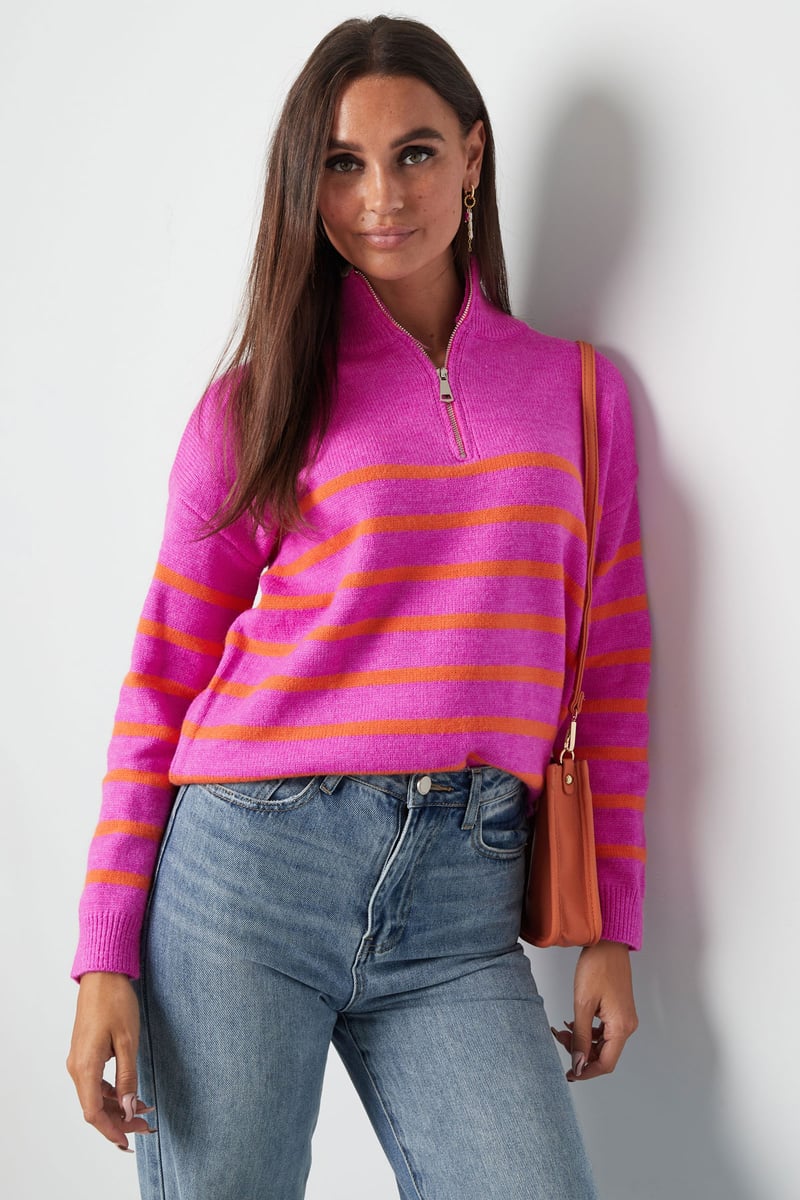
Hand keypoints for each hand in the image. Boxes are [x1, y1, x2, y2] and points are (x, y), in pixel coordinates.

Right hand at [66, 971, 155, 1150]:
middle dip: (119, 1120)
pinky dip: (112, 1092)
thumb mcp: (128, 1041)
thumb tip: (128, 1107)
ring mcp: (78, 1061)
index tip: (129, 1141)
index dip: (111, 1130)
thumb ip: (127, 1077)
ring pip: (94, 1096)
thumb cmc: (115, 1003)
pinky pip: (95, 1082)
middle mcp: (76, 1068)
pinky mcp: (84, 1054)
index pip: (93, 1113)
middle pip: (94, 1108)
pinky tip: (130, 1093)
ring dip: (116, 1107)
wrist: (102, 976)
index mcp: (85, 1067)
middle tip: (145, 1125)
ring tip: (143, 1110)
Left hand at [550, 939, 637, 1082]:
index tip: (569, 1073)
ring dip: (582, 1041)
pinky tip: (573, 1023)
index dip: (586, 1072)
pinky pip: (604, 1030)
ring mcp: (624, 1018)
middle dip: (581, 1053)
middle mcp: (627, 1026)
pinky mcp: (619, 1010)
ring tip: (562, 1029)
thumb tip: (578, 1064)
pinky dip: (588, 1031)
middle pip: (604, 1054)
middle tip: (559, 1039)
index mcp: (621, 1027)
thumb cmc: (596, 968)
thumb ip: (580, 1037)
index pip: (606, 1064)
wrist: (607, 943)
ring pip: (602, 1042)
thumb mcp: (583, 1004)